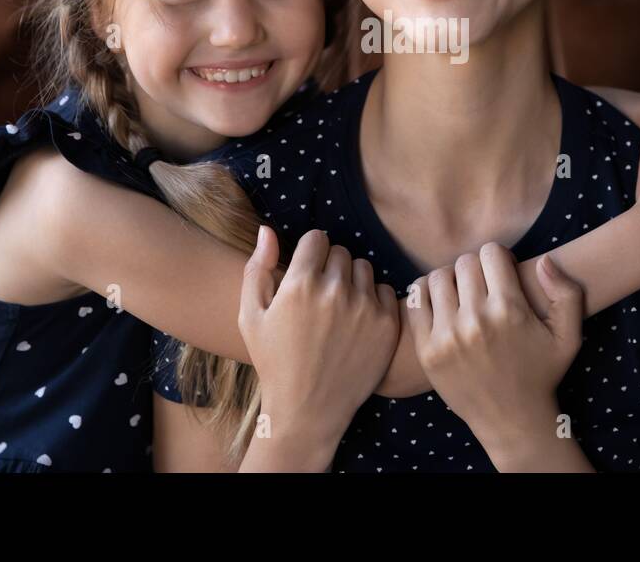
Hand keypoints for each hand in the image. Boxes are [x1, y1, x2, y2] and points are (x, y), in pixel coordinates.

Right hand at [238, 226, 399, 466]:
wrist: (308, 410)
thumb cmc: (274, 362)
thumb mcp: (251, 317)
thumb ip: (257, 268)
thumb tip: (267, 229)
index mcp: (300, 284)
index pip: (316, 238)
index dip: (309, 254)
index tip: (306, 275)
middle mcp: (336, 291)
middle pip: (340, 252)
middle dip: (330, 267)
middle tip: (320, 297)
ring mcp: (366, 307)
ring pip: (363, 268)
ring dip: (352, 281)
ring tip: (339, 309)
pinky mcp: (388, 324)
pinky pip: (385, 290)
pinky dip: (373, 300)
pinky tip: (357, 321)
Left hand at [408, 244, 583, 465]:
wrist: (511, 420)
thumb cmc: (541, 374)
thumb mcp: (568, 337)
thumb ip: (567, 293)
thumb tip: (543, 260)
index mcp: (509, 310)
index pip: (490, 252)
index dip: (499, 258)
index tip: (502, 274)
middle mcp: (475, 320)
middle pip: (464, 262)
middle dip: (476, 268)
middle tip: (482, 286)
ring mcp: (447, 336)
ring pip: (438, 277)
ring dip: (450, 280)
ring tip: (462, 295)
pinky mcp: (427, 350)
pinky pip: (416, 300)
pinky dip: (425, 294)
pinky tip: (441, 304)